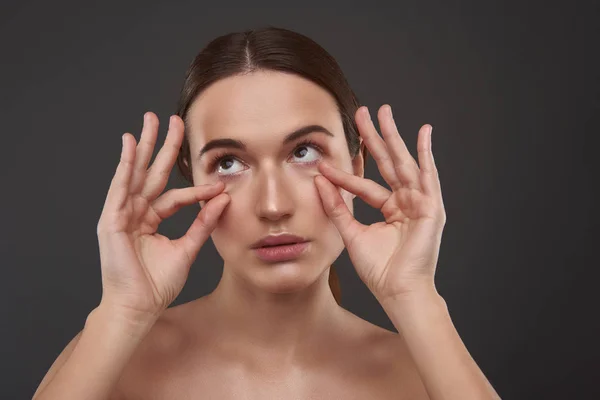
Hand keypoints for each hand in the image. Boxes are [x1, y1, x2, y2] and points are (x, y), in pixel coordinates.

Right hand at [96, 112, 229, 320]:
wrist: (138, 306)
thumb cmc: (157, 284)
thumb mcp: (187, 248)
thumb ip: (203, 224)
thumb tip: (223, 199)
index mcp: (151, 219)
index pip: (175, 196)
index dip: (197, 189)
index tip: (219, 185)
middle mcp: (136, 212)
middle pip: (151, 173)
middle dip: (162, 146)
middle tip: (172, 119)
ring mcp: (122, 214)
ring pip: (135, 173)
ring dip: (143, 146)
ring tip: (150, 120)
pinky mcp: (111, 220)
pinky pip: (120, 187)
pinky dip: (124, 165)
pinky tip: (129, 144)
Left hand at [314, 105, 445, 303]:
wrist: (398, 291)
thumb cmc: (379, 270)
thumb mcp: (351, 233)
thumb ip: (337, 207)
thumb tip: (319, 182)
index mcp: (389, 210)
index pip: (364, 184)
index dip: (346, 172)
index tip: (326, 161)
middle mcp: (405, 202)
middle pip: (386, 163)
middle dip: (374, 138)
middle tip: (363, 113)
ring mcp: (420, 203)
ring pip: (403, 163)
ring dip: (393, 137)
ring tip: (383, 112)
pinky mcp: (431, 207)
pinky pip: (428, 176)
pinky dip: (426, 154)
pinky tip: (423, 132)